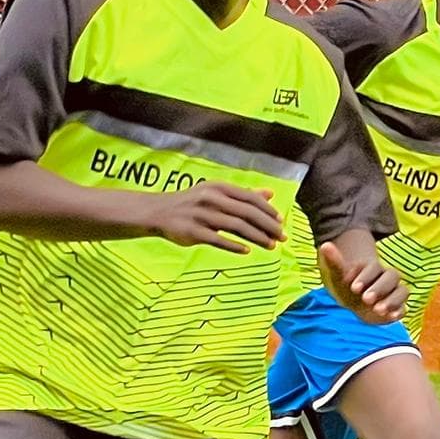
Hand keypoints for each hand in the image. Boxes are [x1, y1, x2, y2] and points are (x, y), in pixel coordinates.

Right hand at [149, 181, 283, 252]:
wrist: (157, 211)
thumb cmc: (193, 203)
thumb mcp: (216, 194)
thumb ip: (243, 195)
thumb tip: (270, 194)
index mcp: (218, 188)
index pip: (250, 198)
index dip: (268, 210)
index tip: (281, 222)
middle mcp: (211, 199)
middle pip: (247, 213)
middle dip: (268, 226)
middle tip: (282, 237)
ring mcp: (201, 215)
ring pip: (236, 227)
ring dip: (257, 237)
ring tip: (271, 246)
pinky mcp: (193, 231)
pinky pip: (218, 240)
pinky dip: (234, 246)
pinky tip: (247, 250)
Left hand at [319, 240, 408, 323]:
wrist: (357, 305)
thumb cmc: (349, 288)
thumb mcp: (339, 276)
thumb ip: (335, 262)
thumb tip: (325, 245)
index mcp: (375, 268)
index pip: (375, 267)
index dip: (365, 277)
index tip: (353, 288)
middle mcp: (388, 279)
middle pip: (393, 276)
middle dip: (379, 288)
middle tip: (365, 299)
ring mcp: (395, 293)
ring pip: (402, 291)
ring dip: (392, 300)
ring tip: (377, 310)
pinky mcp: (399, 307)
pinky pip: (404, 307)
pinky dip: (398, 311)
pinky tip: (390, 317)